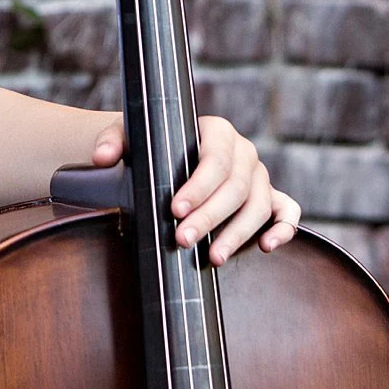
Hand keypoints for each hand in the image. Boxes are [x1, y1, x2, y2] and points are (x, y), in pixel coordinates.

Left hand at [88, 113, 299, 263]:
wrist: (166, 157)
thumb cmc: (150, 149)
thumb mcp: (130, 139)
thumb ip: (113, 142)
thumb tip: (101, 157)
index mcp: (217, 130)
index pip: (214, 160)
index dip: (197, 187)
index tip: (174, 210)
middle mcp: (244, 151)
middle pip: (235, 187)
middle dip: (209, 217)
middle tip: (182, 240)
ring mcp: (260, 176)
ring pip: (258, 205)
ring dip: (237, 234)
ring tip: (211, 257)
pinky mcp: (271, 197)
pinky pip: (287, 210)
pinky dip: (284, 227)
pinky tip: (267, 247)